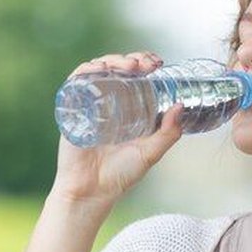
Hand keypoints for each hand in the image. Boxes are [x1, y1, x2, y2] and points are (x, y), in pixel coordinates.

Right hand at [50, 50, 185, 210]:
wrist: (92, 192)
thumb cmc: (119, 175)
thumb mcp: (150, 153)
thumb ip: (168, 133)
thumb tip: (180, 106)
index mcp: (127, 107)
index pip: (134, 75)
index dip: (145, 62)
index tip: (158, 63)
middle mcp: (107, 101)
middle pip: (117, 68)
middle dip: (132, 59)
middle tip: (146, 65)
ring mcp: (88, 103)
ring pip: (98, 69)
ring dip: (113, 60)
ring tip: (129, 66)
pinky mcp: (71, 109)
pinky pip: (75, 82)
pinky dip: (86, 70)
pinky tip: (99, 68)